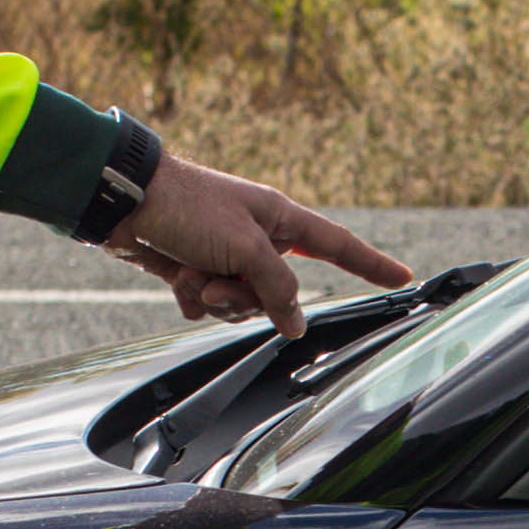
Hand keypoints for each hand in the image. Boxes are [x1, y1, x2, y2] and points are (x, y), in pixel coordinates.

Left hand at [111, 158, 410, 337]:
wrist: (126, 203)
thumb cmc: (189, 207)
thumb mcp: (245, 247)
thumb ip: (278, 288)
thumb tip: (296, 324)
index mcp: (280, 220)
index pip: (339, 246)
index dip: (371, 264)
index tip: (403, 277)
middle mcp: (258, 239)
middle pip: (277, 294)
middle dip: (246, 296)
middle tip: (219, 278)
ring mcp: (227, 257)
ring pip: (241, 305)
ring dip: (216, 296)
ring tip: (193, 271)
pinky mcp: (197, 270)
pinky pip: (209, 306)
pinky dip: (191, 296)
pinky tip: (174, 274)